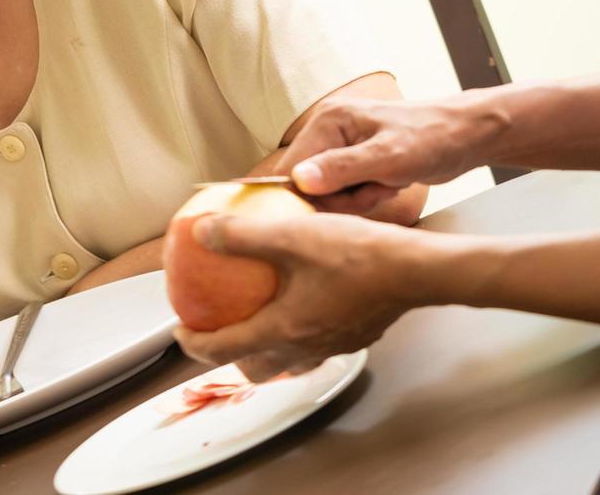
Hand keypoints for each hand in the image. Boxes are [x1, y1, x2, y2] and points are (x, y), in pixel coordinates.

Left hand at [173, 212, 425, 380]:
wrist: (418, 270)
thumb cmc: (360, 256)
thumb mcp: (291, 236)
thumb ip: (243, 235)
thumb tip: (202, 231)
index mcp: (283, 331)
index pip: (223, 349)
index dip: (193, 343)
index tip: (180, 330)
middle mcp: (307, 347)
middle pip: (257, 368)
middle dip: (232, 356)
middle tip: (220, 330)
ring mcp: (334, 345)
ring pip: (290, 359)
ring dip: (269, 346)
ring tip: (263, 317)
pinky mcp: (357, 335)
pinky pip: (319, 342)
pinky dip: (301, 330)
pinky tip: (308, 298)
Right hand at [284, 94, 491, 204]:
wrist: (466, 136)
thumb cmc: (432, 138)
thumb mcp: (388, 158)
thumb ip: (342, 169)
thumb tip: (298, 180)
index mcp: (328, 120)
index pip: (291, 170)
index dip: (311, 196)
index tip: (347, 201)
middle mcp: (328, 130)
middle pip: (308, 185)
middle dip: (343, 199)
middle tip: (377, 189)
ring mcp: (341, 147)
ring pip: (328, 194)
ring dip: (358, 200)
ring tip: (387, 184)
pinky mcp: (354, 162)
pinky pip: (345, 193)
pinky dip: (366, 197)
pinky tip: (388, 184)